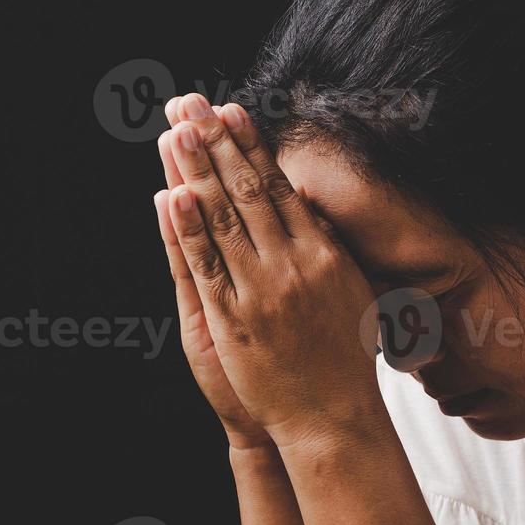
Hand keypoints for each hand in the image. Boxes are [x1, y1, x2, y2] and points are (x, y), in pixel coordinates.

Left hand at [156, 94, 383, 450]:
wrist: (334, 419)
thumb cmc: (345, 360)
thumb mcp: (351, 293)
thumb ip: (329, 246)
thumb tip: (307, 204)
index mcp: (322, 254)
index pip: (278, 188)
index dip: (250, 147)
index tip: (230, 111)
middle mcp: (292, 264)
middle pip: (246, 192)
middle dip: (215, 144)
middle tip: (190, 105)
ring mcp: (261, 292)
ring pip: (223, 220)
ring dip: (196, 172)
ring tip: (174, 132)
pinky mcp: (234, 321)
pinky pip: (207, 268)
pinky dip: (188, 232)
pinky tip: (172, 198)